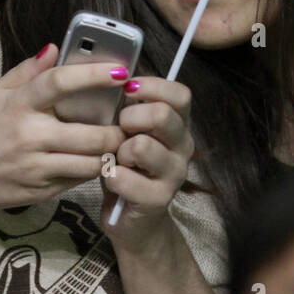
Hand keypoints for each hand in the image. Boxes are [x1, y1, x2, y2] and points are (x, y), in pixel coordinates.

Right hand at [0, 44, 126, 217]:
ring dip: (110, 153)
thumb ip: (26, 72)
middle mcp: (29, 137)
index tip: (119, 72)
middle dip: (117, 129)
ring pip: (91, 163)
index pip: (60, 83)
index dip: (93, 75)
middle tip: (127, 121)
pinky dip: (91, 170)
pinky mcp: (41, 191)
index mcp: (17, 105)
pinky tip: (95, 160)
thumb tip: (54, 48)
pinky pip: (77, 180)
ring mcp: (36, 168)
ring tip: (116, 142)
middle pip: (91, 133)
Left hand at [100, 77, 193, 252]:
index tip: (129, 88)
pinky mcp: (158, 199)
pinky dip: (110, 177)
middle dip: (130, 117)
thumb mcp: (129, 131)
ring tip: (117, 159)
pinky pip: (123, 178)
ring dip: (119, 151)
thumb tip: (115, 74)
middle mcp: (184, 146)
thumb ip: (129, 106)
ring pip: (141, 146)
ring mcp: (174, 174)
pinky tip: (112, 181)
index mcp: (179, 124)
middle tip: (120, 129)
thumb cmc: (126, 166)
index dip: (153, 86)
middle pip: (162, 115)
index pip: (180, 94)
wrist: (131, 220)